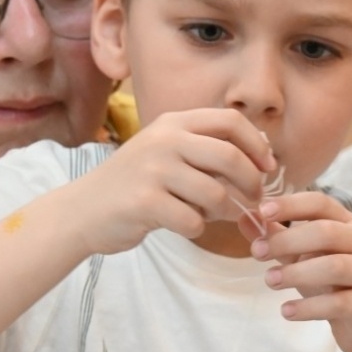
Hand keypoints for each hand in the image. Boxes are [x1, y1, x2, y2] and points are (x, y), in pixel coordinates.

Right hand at [74, 108, 274, 255]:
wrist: (83, 210)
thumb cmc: (134, 184)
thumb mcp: (165, 151)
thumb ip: (204, 149)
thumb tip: (262, 158)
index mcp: (173, 123)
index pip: (231, 122)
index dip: (257, 145)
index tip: (268, 167)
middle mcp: (164, 140)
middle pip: (230, 157)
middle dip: (251, 184)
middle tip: (253, 201)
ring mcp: (153, 170)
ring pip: (216, 194)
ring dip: (223, 212)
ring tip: (209, 215)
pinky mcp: (145, 202)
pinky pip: (193, 221)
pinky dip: (195, 229)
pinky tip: (181, 225)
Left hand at [249, 190, 351, 351]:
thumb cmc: (337, 284)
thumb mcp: (305, 256)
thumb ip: (278, 237)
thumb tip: (244, 217)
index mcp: (346, 225)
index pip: (320, 204)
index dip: (291, 205)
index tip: (261, 210)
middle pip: (326, 232)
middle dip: (287, 240)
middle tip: (257, 253)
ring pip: (334, 267)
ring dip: (296, 272)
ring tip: (270, 280)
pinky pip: (339, 303)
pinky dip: (308, 307)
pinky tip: (286, 311)